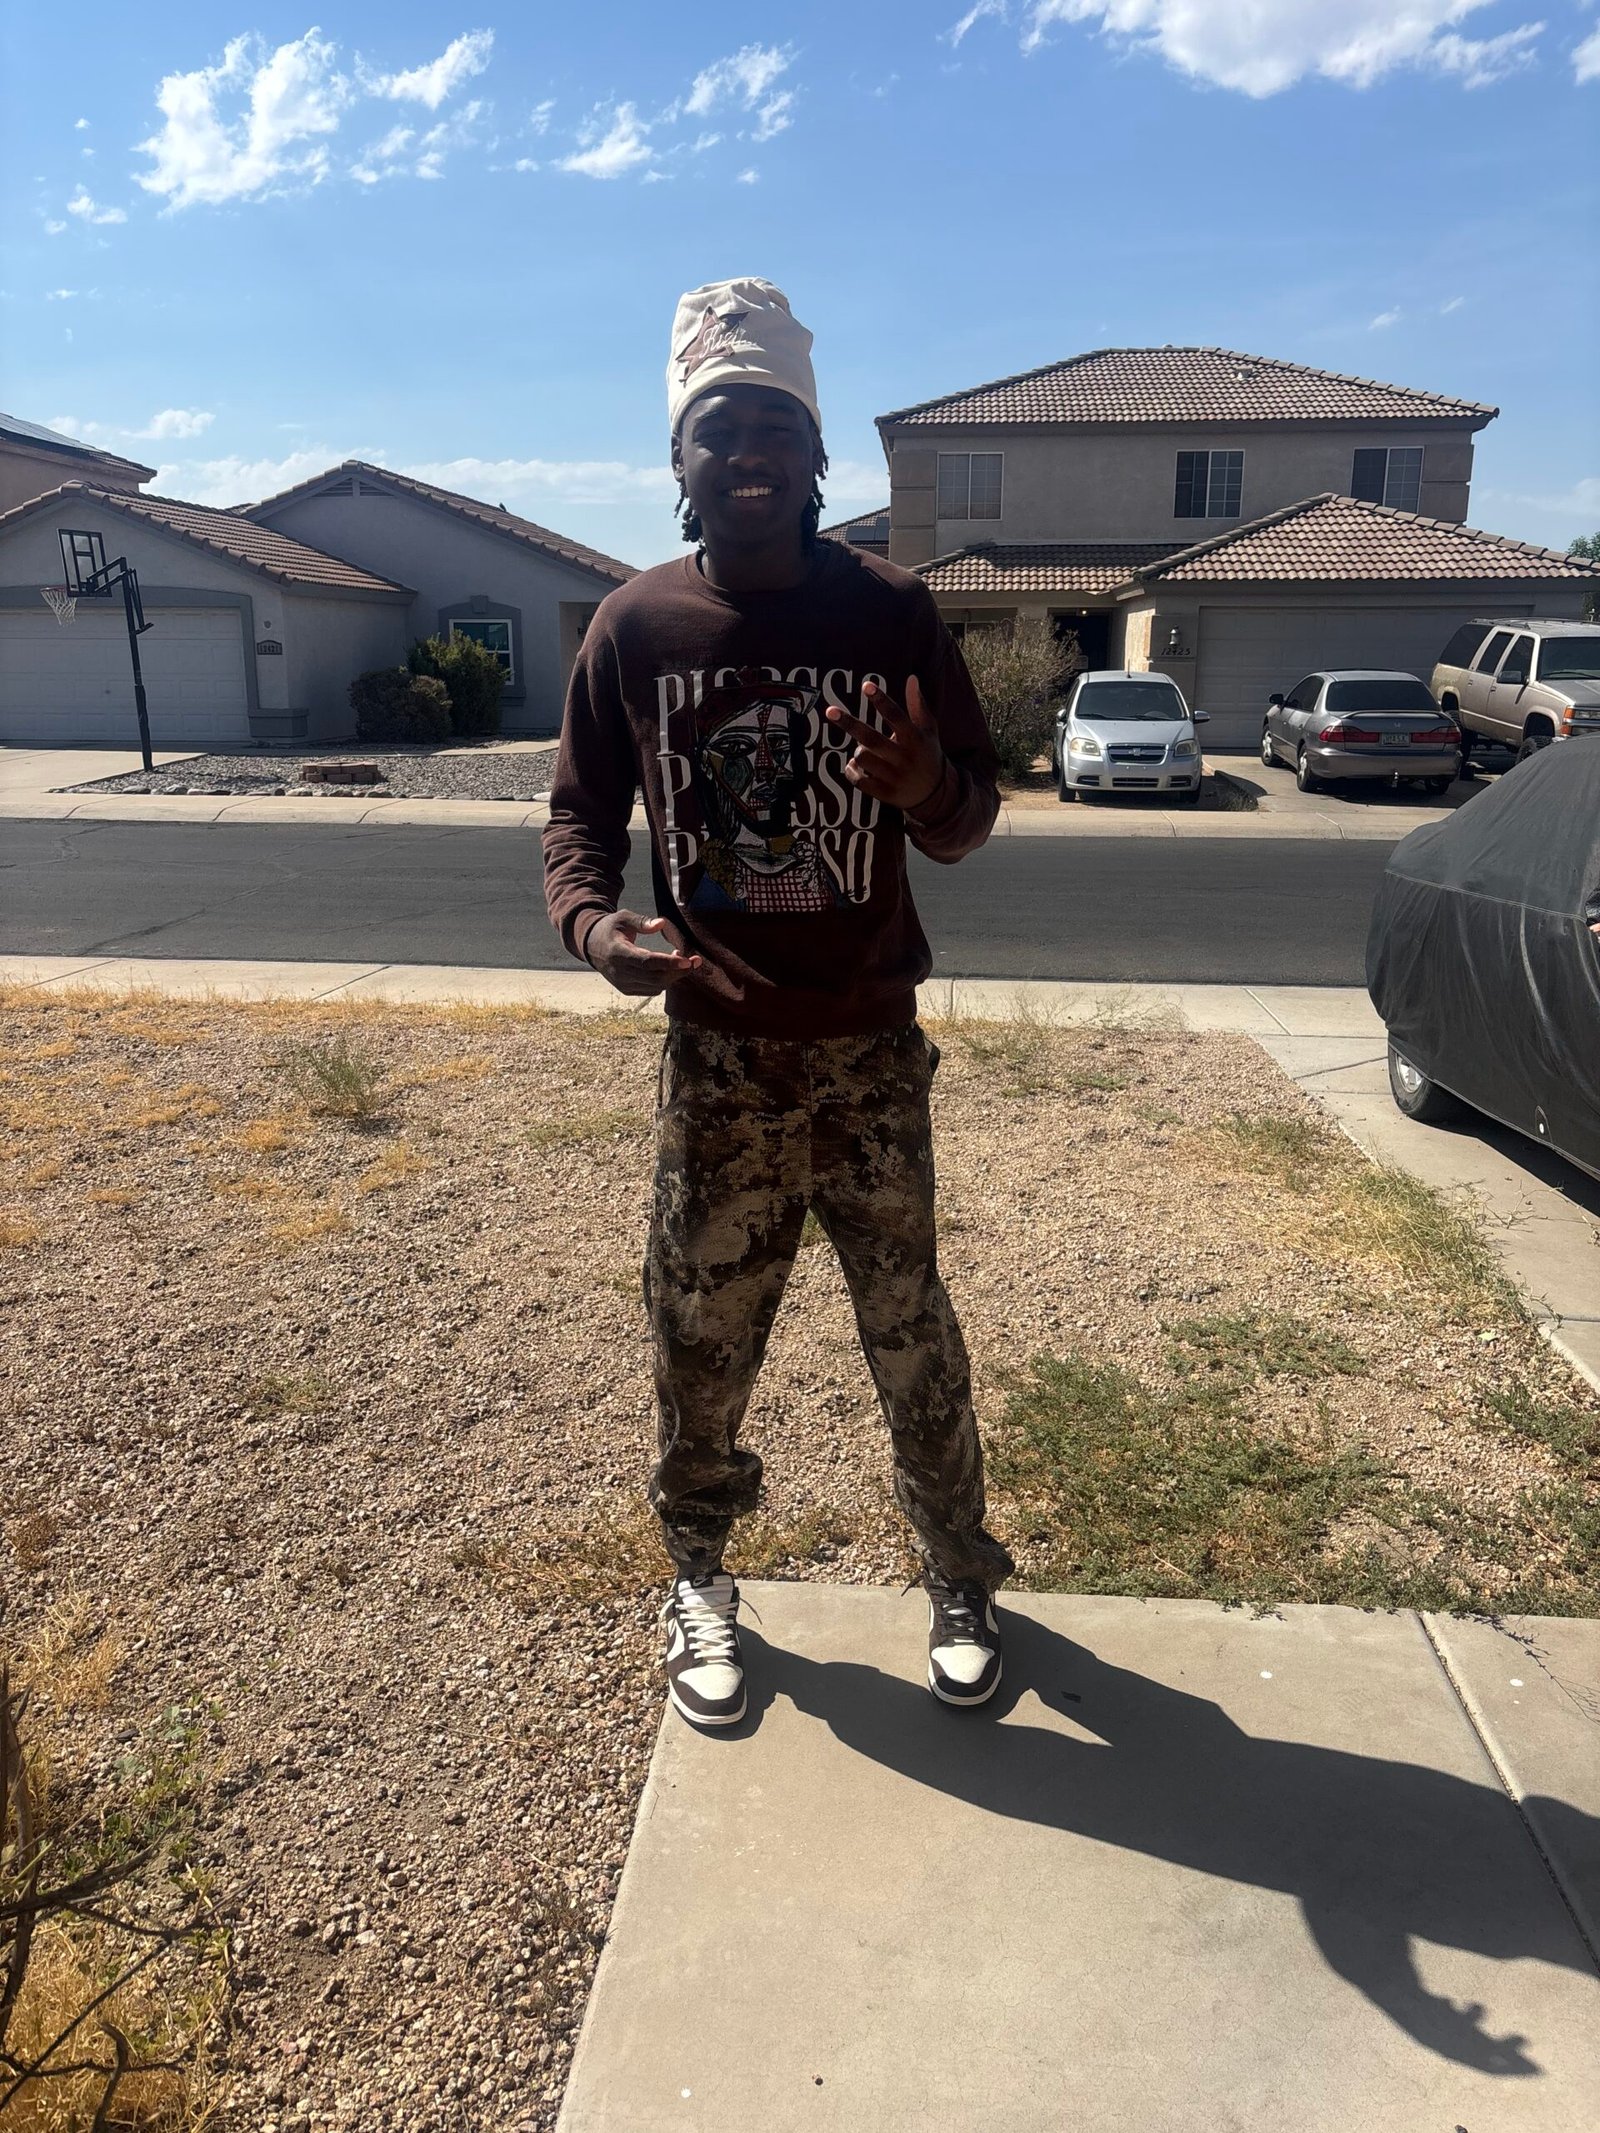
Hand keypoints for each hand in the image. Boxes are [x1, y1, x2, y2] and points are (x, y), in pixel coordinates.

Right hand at [585, 909, 701, 996]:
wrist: (591, 946)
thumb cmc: (611, 928)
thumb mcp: (623, 918)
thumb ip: (642, 921)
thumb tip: (662, 924)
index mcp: (618, 953)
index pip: (647, 962)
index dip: (669, 963)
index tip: (688, 960)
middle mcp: (619, 972)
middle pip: (656, 978)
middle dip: (679, 972)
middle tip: (694, 960)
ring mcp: (623, 984)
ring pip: (656, 986)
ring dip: (673, 975)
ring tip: (677, 956)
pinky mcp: (626, 990)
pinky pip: (652, 990)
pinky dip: (664, 980)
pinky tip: (667, 966)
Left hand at [825, 676, 944, 812]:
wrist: (936, 794)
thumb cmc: (927, 753)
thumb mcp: (928, 729)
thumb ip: (918, 705)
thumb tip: (911, 677)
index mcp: (915, 739)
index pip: (896, 716)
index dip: (881, 700)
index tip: (866, 685)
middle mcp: (905, 758)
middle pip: (872, 739)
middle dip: (850, 724)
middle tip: (830, 711)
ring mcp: (895, 777)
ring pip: (863, 758)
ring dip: (856, 752)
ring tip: (862, 750)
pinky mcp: (886, 793)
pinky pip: (860, 781)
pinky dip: (851, 771)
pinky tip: (854, 766)